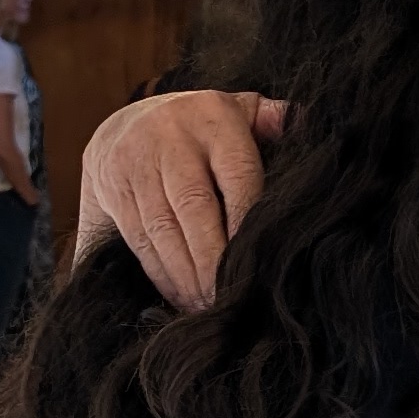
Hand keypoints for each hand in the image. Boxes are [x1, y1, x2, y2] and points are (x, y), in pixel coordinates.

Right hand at [79, 91, 283, 305]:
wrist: (125, 125)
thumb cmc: (203, 129)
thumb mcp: (240, 111)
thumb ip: (274, 120)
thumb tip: (306, 122)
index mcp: (213, 116)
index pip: (237, 173)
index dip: (245, 220)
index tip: (255, 262)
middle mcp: (170, 136)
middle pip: (194, 206)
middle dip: (212, 259)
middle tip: (229, 298)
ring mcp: (135, 162)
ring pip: (162, 227)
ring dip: (186, 274)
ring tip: (206, 305)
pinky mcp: (112, 189)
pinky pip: (138, 238)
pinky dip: (161, 273)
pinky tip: (180, 295)